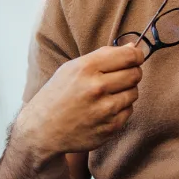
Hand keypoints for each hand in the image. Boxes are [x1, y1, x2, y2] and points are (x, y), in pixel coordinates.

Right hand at [11, 42, 145, 155]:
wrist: (42, 130)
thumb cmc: (58, 95)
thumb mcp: (72, 68)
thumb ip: (104, 56)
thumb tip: (134, 47)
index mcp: (86, 68)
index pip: (129, 56)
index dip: (136, 55)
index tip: (134, 58)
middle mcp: (97, 88)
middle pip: (135, 74)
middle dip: (131, 73)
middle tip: (119, 77)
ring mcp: (105, 110)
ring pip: (134, 93)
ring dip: (125, 92)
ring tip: (106, 95)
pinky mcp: (110, 127)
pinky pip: (128, 111)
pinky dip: (120, 109)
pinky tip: (103, 110)